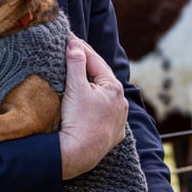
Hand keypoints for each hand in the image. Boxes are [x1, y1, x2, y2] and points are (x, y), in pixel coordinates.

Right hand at [58, 36, 127, 179]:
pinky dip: (98, 106)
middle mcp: (121, 102)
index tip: (69, 38)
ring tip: (81, 78)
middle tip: (73, 52)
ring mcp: (119, 119)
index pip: (95, 61)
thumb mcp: (75, 88)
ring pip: (105, 96)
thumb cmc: (78, 120)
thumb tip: (75, 44)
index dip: (81, 48)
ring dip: (94, 86)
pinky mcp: (114, 134)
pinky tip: (91, 105)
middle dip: (88, 65)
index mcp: (114, 87)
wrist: (79, 154)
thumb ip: (76, 63)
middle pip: (102, 78)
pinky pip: (106, 114)